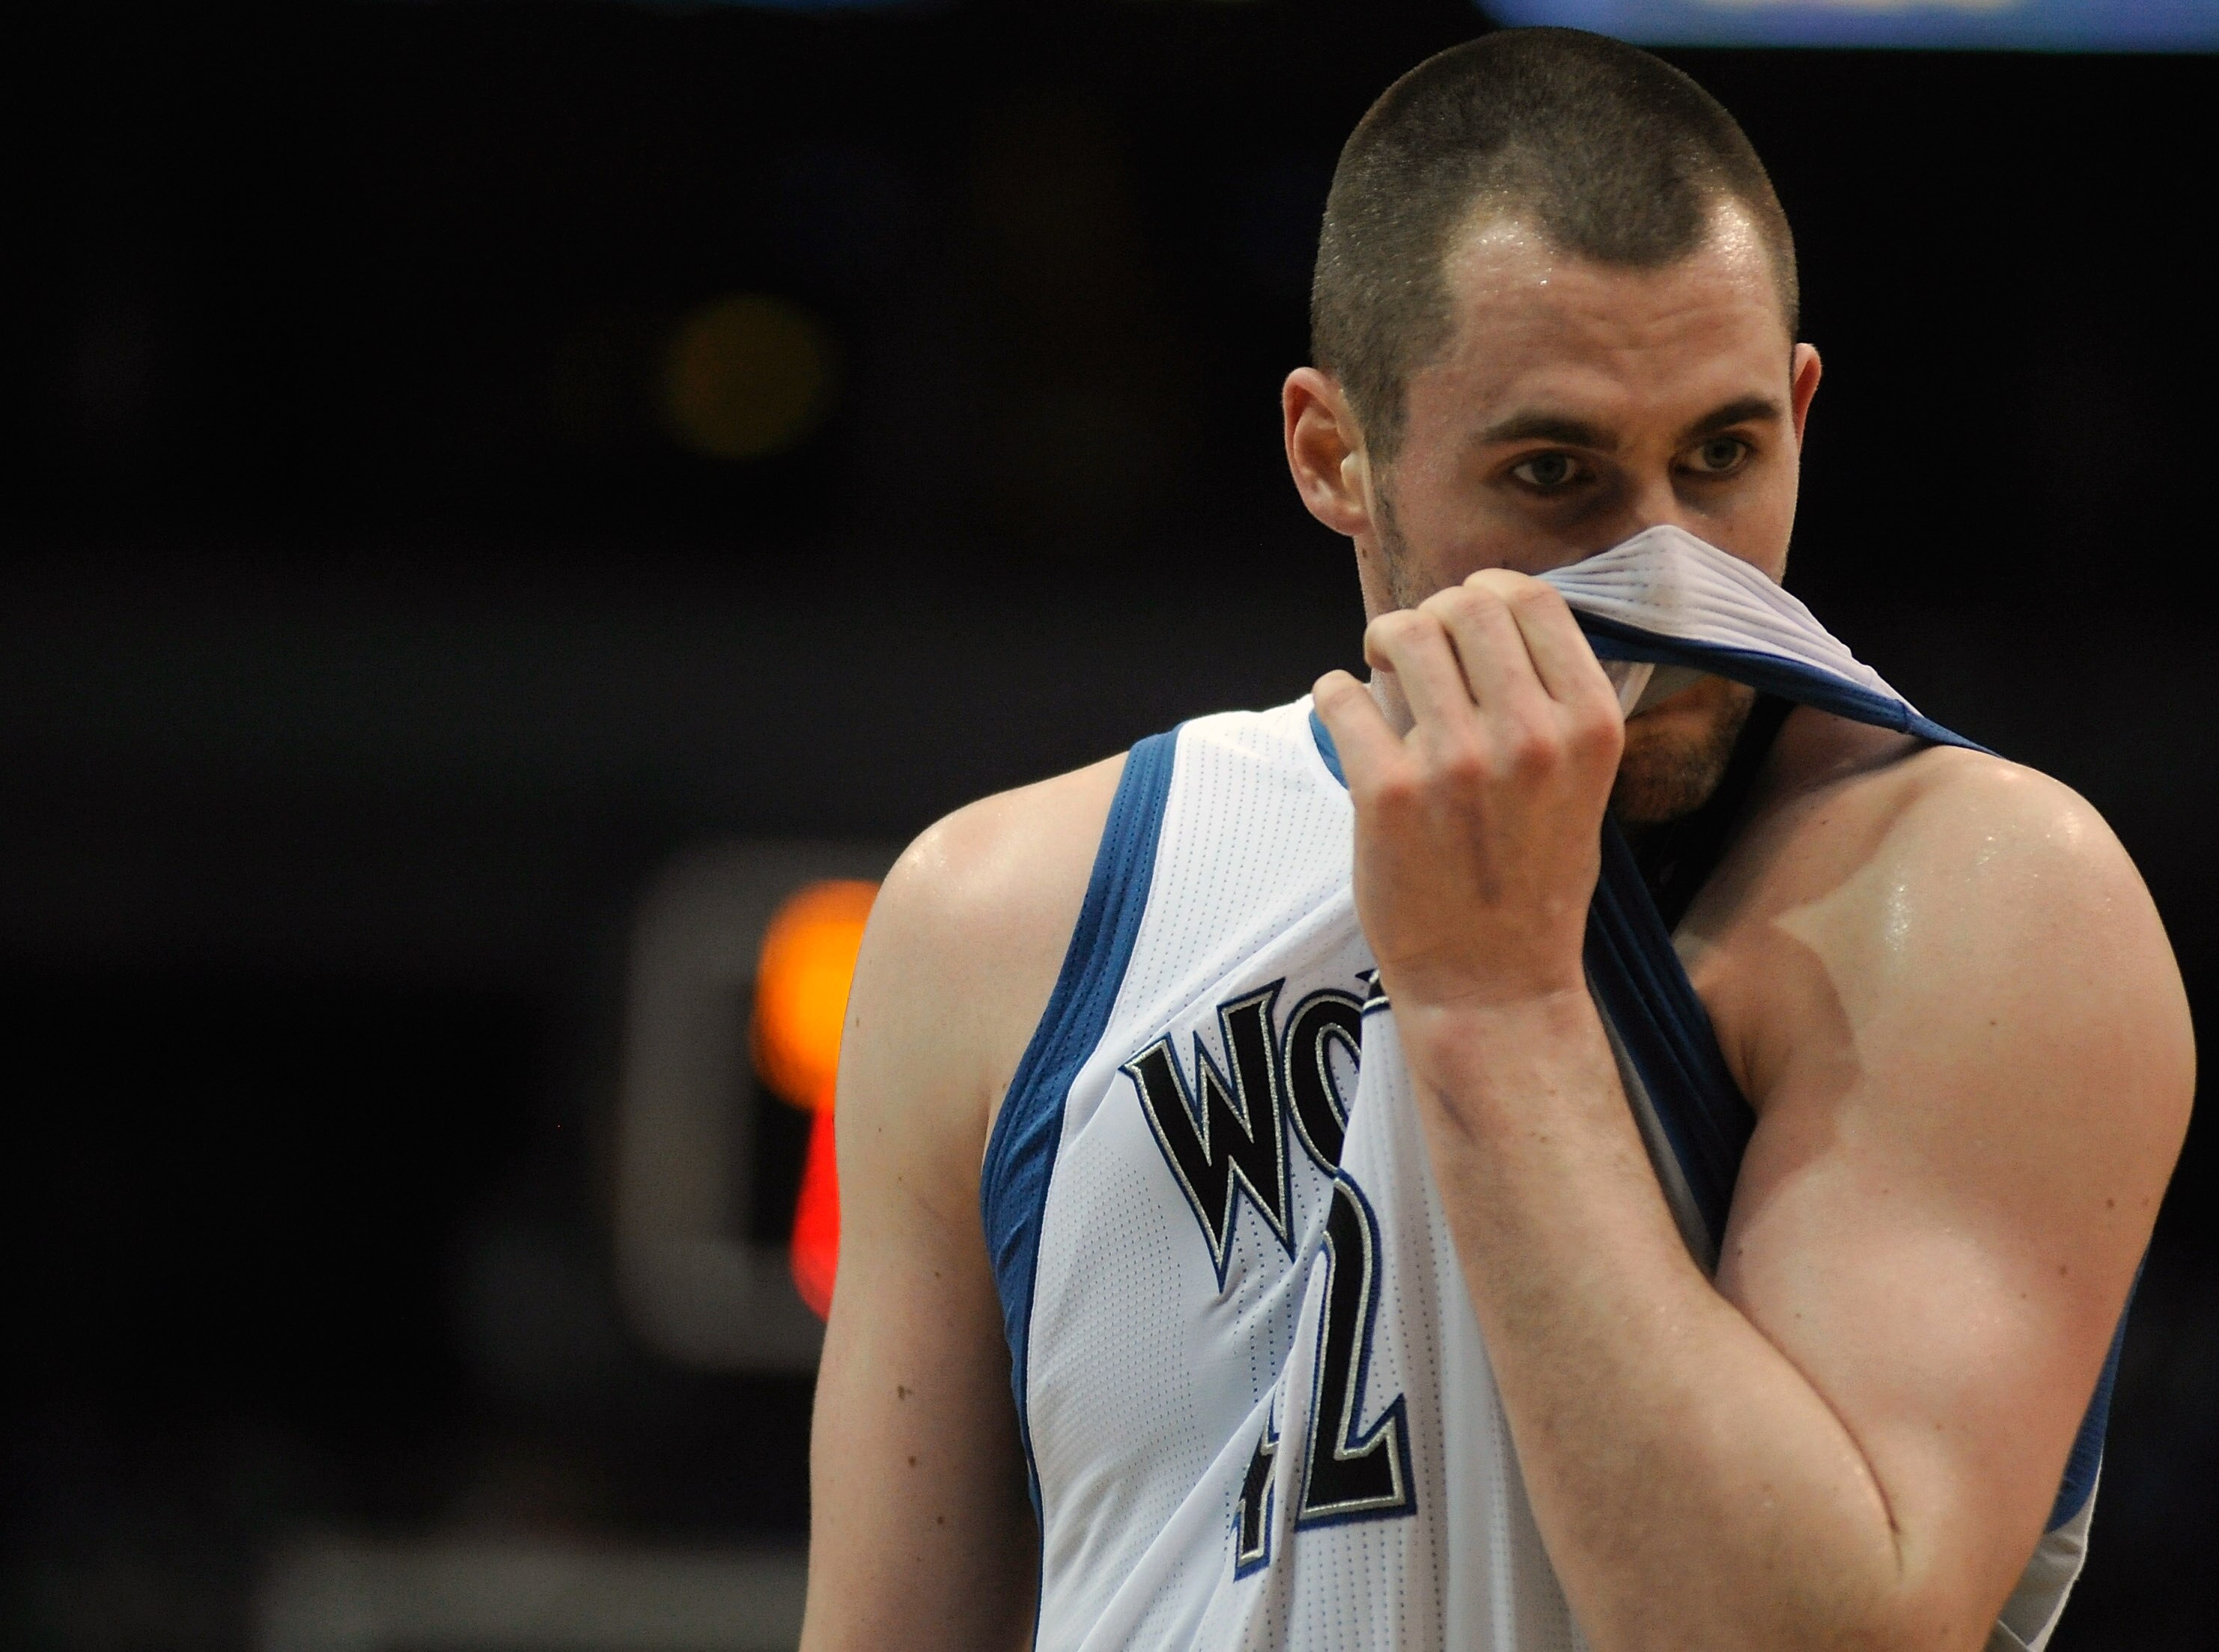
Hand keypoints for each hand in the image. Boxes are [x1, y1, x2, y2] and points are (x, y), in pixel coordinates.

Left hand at [1314, 569, 1622, 1017]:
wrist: (1494, 986)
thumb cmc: (1532, 880)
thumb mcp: (1582, 782)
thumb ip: (1547, 699)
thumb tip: (1483, 610)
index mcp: (1589, 724)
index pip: (1533, 598)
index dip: (1487, 592)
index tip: (1463, 619)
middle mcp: (1531, 735)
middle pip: (1465, 603)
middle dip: (1432, 614)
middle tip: (1413, 650)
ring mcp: (1457, 762)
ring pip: (1401, 632)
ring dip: (1380, 644)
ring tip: (1378, 675)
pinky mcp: (1387, 792)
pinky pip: (1341, 694)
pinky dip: (1335, 695)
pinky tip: (1349, 718)